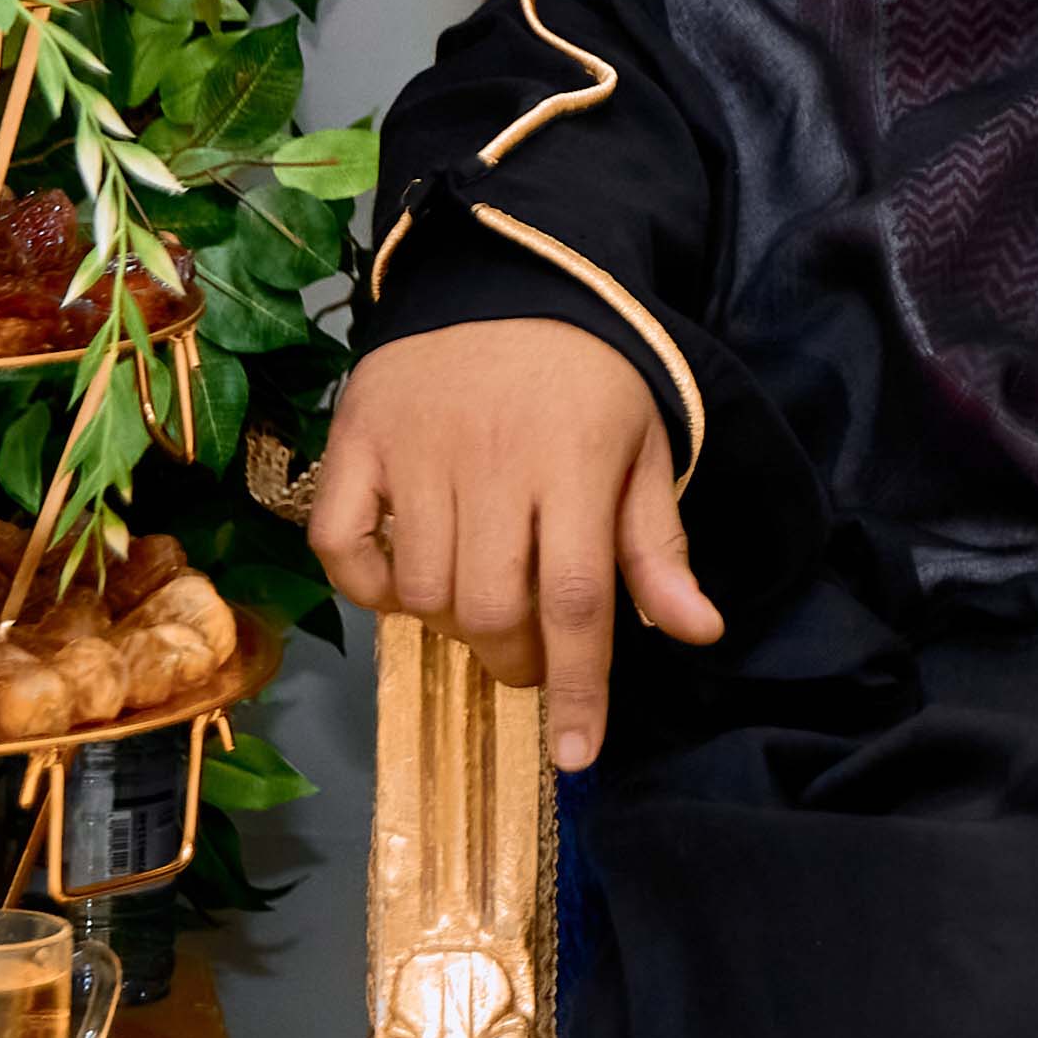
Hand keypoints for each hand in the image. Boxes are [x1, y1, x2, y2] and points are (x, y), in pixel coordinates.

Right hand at [309, 317, 724, 768]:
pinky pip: (338, 544)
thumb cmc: (590, 382)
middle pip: (492, 606)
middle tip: (529, 655)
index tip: (577, 754)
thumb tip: (698, 632)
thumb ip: (658, 548)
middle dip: (515, 659)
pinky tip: (401, 578)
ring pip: (418, 589)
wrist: (509, 282)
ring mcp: (416, 451)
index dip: (579, 687)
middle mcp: (493, 463)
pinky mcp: (354, 439)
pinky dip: (364, 584)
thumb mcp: (644, 453)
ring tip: (479, 603)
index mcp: (578, 467)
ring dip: (449, 623)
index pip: (578, 600)